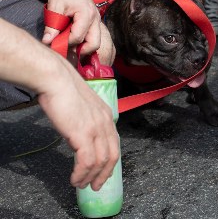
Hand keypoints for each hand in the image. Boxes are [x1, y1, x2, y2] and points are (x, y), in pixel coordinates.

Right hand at [37, 55, 119, 190]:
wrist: (56, 80)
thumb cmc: (63, 90)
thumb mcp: (81, 108)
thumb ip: (84, 123)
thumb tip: (78, 139)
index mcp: (106, 116)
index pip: (114, 143)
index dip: (110, 161)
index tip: (103, 172)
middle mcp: (105, 123)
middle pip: (113, 155)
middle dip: (105, 174)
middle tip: (96, 186)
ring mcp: (96, 128)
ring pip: (101, 161)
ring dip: (92, 177)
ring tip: (82, 185)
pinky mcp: (83, 133)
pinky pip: (87, 161)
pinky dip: (82, 173)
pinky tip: (75, 179)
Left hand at [42, 0, 100, 55]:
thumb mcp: (55, 8)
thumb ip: (52, 26)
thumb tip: (47, 42)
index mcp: (86, 14)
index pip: (78, 37)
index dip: (65, 43)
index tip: (53, 43)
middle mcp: (96, 19)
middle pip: (94, 44)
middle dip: (80, 50)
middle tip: (65, 48)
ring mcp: (97, 21)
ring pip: (95, 42)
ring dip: (82, 46)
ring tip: (67, 43)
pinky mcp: (95, 23)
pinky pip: (93, 37)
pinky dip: (84, 42)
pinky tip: (71, 38)